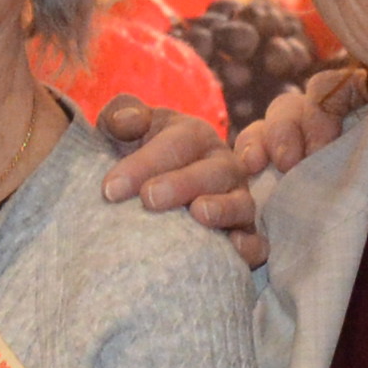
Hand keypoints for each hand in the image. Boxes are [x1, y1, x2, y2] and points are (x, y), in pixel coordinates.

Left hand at [97, 65, 365, 269]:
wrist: (148, 189)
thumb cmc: (134, 154)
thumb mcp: (123, 129)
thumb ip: (121, 115)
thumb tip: (127, 121)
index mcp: (194, 135)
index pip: (176, 143)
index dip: (144, 164)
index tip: (111, 188)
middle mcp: (222, 165)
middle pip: (212, 171)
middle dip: (181, 184)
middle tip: (148, 198)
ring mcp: (237, 200)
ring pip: (240, 203)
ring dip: (222, 209)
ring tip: (198, 213)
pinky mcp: (245, 234)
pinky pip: (256, 241)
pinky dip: (250, 245)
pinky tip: (235, 251)